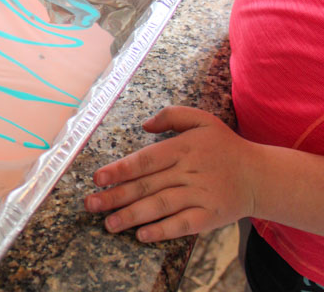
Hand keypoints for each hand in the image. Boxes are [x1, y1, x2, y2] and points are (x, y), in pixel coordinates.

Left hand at [84, 106, 257, 241]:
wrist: (261, 175)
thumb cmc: (224, 146)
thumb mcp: (201, 120)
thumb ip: (172, 116)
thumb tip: (145, 124)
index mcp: (182, 148)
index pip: (145, 160)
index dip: (120, 169)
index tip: (98, 178)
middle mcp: (188, 172)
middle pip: (146, 185)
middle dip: (115, 196)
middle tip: (90, 204)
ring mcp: (199, 195)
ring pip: (160, 206)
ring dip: (132, 216)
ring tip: (108, 223)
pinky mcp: (210, 216)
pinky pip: (183, 225)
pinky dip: (162, 230)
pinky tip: (142, 235)